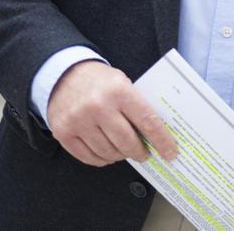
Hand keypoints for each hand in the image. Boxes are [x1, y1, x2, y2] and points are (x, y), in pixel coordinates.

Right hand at [46, 60, 177, 166]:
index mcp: (119, 91)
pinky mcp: (63, 132)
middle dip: (140, 152)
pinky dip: (102, 159)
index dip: (162, 141)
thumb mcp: (122, 83)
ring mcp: (79, 120)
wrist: (63, 74)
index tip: (171, 153)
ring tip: (124, 151)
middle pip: (127, 142)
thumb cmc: (100, 81)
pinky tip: (107, 153)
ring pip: (108, 152)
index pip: (147, 121)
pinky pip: (89, 157)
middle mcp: (98, 106)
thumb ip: (137, 106)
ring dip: (120, 156)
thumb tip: (156, 135)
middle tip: (144, 154)